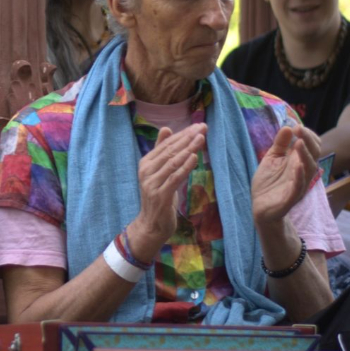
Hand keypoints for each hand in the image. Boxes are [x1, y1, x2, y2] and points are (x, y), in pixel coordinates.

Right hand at [127, 125, 204, 262]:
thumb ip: (162, 152)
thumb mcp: (160, 172)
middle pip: (170, 151)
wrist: (152, 224)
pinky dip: (185, 167)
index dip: (183, 134)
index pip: (166, 144)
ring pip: (173, 162)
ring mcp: (152, 183)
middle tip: (203, 127)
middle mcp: (146, 171)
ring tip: (201, 138)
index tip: (198, 126)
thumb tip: (166, 128)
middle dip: (188, 138)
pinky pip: (174, 178)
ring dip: (188, 149)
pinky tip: (194, 158)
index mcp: (146, 163)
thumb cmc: (159, 196)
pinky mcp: (160, 195)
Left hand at [251, 122, 322, 228]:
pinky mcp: (290, 198)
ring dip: (305, 155)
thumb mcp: (272, 158)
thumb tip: (288, 126)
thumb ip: (280, 144)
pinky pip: (299, 187)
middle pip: (314, 154)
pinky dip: (300, 176)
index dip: (308, 135)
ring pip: (309, 169)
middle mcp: (302, 172)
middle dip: (308, 140)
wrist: (260, 207)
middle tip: (300, 128)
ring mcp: (298, 185)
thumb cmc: (268, 182)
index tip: (298, 126)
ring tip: (299, 142)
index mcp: (299, 162)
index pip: (312, 146)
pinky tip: (298, 166)